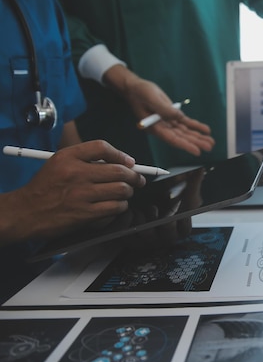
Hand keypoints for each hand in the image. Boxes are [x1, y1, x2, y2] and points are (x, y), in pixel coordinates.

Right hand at [2, 141, 145, 242]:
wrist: (26, 212)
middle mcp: (76, 173)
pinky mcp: (85, 213)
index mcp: (68, 157)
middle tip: (137, 180)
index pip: (102, 147)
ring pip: (121, 190)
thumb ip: (86, 159)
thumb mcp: (59, 163)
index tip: (130, 162)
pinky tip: (115, 206)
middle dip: (134, 176)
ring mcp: (81, 194)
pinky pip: (115, 208)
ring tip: (125, 193)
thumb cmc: (46, 187)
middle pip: (119, 171)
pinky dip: (120, 207)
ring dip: (128, 192)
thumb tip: (121, 162)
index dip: (121, 154)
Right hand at [103, 65, 215, 155]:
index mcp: (155, 127)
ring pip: (185, 132)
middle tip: (209, 147)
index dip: (185, 145)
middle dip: (196, 142)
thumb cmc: (140, 93)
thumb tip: (178, 117)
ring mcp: (168, 122)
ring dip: (198, 136)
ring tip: (211, 142)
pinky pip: (186, 123)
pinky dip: (196, 126)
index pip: (172, 139)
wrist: (136, 88)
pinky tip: (206, 130)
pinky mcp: (172, 116)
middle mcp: (162, 128)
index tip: (197, 151)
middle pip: (181, 137)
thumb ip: (164, 109)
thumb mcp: (151, 98)